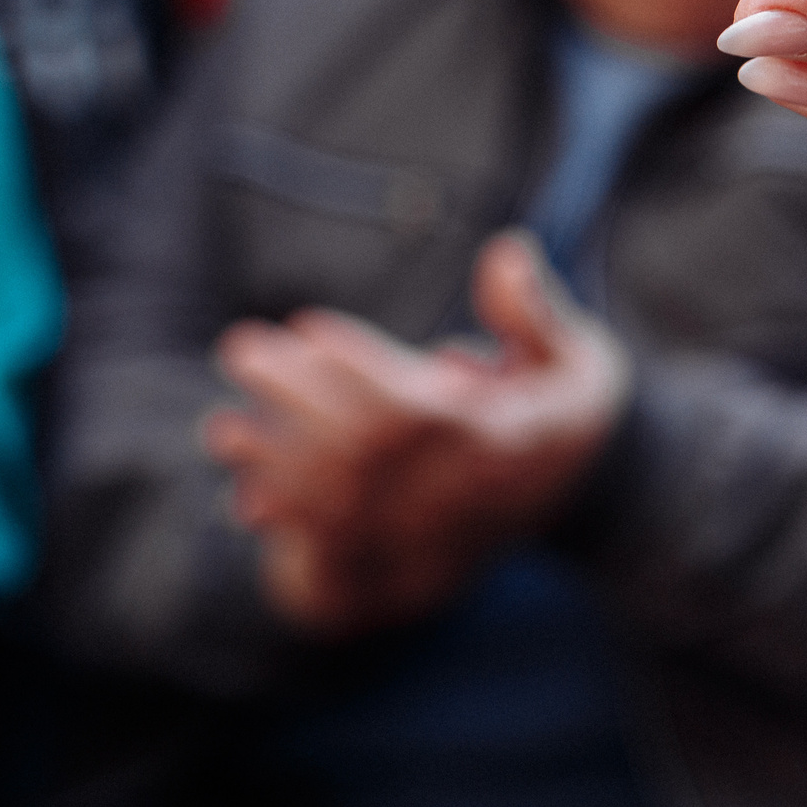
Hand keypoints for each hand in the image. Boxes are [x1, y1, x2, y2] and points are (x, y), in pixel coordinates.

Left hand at [202, 233, 628, 634]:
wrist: (583, 503)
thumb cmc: (566, 411)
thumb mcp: (575, 357)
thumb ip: (535, 311)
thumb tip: (506, 250)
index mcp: (504, 439)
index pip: (421, 407)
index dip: (359, 366)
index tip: (308, 324)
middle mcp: (462, 491)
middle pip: (364, 447)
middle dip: (295, 396)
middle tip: (241, 349)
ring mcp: (433, 529)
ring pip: (340, 501)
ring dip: (275, 462)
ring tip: (223, 429)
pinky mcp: (409, 555)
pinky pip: (338, 545)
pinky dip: (292, 521)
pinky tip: (247, 495)